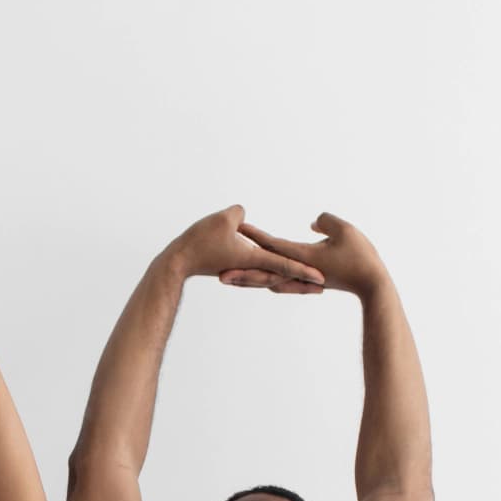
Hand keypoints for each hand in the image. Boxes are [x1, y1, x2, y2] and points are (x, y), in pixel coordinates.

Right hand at [161, 205, 322, 289]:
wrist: (177, 262)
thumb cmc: (198, 242)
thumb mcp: (223, 219)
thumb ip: (240, 213)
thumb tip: (244, 217)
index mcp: (252, 258)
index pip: (284, 263)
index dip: (304, 270)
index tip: (322, 279)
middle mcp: (250, 267)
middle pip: (281, 276)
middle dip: (302, 282)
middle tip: (322, 287)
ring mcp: (242, 270)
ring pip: (270, 276)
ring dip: (289, 282)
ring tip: (306, 284)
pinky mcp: (235, 268)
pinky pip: (258, 271)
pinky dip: (271, 274)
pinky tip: (276, 275)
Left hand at [221, 213, 388, 297]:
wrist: (372, 284)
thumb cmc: (362, 256)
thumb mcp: (346, 230)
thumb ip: (326, 221)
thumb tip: (313, 222)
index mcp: (303, 258)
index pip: (272, 245)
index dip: (254, 236)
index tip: (235, 230)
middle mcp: (298, 271)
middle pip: (263, 270)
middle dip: (240, 270)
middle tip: (216, 271)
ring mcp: (302, 280)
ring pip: (269, 279)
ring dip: (248, 279)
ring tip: (228, 279)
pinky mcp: (307, 282)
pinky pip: (281, 281)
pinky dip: (266, 280)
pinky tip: (258, 280)